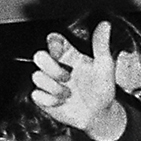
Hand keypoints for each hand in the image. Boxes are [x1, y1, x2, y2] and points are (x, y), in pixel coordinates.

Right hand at [30, 21, 127, 140]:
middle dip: (52, 68)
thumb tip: (105, 25)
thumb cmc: (102, 89)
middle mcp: (56, 66)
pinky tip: (62, 102)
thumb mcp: (105, 66)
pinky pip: (36, 94)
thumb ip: (101, 45)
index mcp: (68, 56)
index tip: (60, 52)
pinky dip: (50, 100)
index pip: (53, 41)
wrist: (99, 114)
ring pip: (37, 76)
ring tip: (69, 94)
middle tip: (68, 77)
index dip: (54, 44)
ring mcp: (48, 82)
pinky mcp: (43, 98)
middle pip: (39, 56)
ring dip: (55, 87)